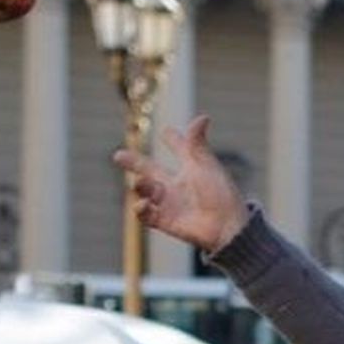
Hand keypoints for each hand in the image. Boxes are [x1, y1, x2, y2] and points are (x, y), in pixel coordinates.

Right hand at [113, 115, 248, 252]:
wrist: (226, 227)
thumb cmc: (220, 194)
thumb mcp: (205, 165)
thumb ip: (197, 143)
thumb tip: (203, 117)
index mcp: (191, 168)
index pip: (181, 150)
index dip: (174, 140)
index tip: (167, 132)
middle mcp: (178, 185)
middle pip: (151, 170)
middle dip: (134, 163)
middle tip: (118, 155)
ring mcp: (170, 203)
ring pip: (145, 190)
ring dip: (139, 185)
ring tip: (139, 182)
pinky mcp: (165, 221)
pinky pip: (146, 214)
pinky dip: (141, 208)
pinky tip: (143, 203)